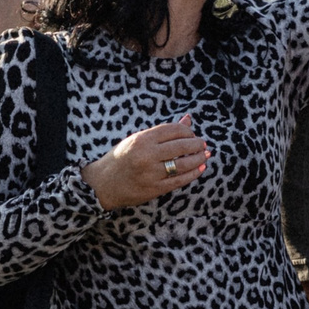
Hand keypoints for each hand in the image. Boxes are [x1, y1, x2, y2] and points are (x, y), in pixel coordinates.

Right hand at [82, 119, 208, 208]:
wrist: (103, 184)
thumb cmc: (121, 158)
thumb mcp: (137, 140)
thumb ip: (163, 132)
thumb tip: (188, 119)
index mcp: (142, 139)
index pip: (173, 130)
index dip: (187, 131)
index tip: (192, 133)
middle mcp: (147, 155)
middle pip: (181, 146)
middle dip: (196, 144)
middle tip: (202, 144)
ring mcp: (151, 173)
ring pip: (183, 164)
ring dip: (198, 158)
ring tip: (205, 155)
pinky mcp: (155, 188)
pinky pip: (180, 180)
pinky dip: (193, 174)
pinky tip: (200, 168)